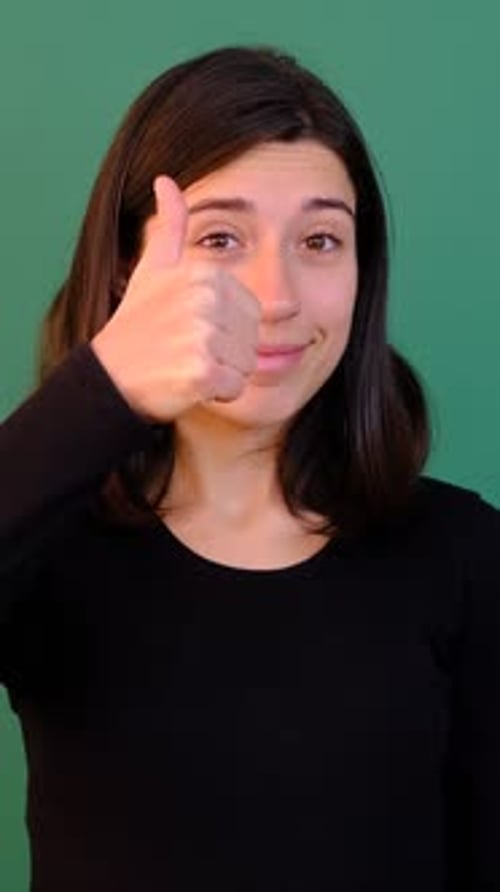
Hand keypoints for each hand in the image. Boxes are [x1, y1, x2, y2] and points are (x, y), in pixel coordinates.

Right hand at [91, 176, 260, 422]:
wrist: (109, 376)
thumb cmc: (136, 324)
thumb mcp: (152, 269)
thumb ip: (169, 227)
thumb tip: (166, 181)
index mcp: (205, 273)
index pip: (253, 312)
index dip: (228, 328)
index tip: (191, 329)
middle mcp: (205, 300)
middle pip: (253, 338)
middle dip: (228, 352)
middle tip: (188, 349)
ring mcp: (203, 335)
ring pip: (247, 364)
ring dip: (223, 373)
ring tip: (186, 364)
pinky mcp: (201, 371)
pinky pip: (235, 387)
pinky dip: (216, 393)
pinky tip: (187, 382)